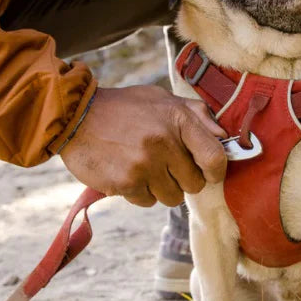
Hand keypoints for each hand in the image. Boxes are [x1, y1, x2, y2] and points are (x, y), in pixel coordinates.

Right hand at [60, 85, 227, 206]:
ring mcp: (144, 165)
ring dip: (161, 187)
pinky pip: (147, 201)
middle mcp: (164, 142)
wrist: (75, 115)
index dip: (216, 171)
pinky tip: (127, 172)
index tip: (209, 172)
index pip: (215, 157)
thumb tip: (225, 136)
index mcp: (178, 119)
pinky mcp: (126, 183)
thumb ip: (196, 114)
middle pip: (194, 184)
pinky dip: (140, 192)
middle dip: (183, 179)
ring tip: (144, 167)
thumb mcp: (161, 99)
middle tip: (166, 166)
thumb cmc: (123, 108)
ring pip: (172, 197)